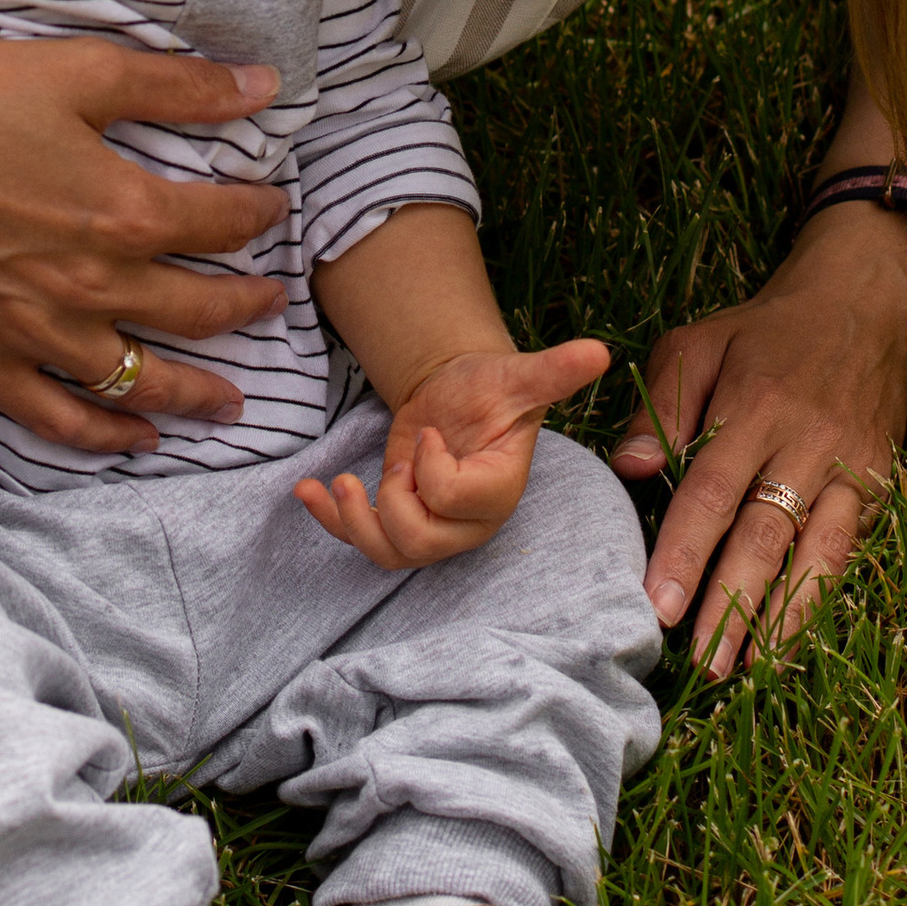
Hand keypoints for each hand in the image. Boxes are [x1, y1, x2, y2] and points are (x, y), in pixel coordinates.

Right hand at [0, 0, 290, 457]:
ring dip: (196, 392)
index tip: (270, 208)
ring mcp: (33, 332)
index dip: (256, 214)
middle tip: (271, 304)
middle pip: (194, 311)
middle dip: (244, 307)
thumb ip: (177, 87)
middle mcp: (89, 287)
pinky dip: (104, 435)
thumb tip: (262, 84)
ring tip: (233, 402)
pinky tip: (136, 439)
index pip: (220, 223)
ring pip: (139, 380)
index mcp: (121, 212)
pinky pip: (56, 416)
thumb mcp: (79, 71)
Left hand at [297, 337, 608, 569]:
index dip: (434, 470)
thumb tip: (599, 351)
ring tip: (337, 486)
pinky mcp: (399, 518)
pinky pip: (364, 541)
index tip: (430, 434)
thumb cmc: (491, 386)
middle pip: (422, 544)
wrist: (459, 392)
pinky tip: (307, 491)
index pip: (457, 500)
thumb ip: (554, 372)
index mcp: (498, 490)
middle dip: (394, 507)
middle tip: (393, 465)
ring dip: (354, 524)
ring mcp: (431, 526)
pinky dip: (329, 520)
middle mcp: (466, 521)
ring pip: (389, 554)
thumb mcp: (517, 376)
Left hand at [609, 202, 906, 674]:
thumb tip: (629, 469)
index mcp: (753, 407)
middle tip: (698, 661)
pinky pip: (844, 548)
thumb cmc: (763, 331)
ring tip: (746, 669)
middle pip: (762, 533)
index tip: (658, 604)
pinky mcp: (874, 482)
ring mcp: (844, 467)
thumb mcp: (698, 345)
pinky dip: (818, 596)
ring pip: (811, 552)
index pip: (711, 491)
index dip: (685, 551)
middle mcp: (803, 443)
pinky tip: (791, 639)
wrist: (863, 305)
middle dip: (729, 601)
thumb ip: (660, 408)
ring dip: (778, 616)